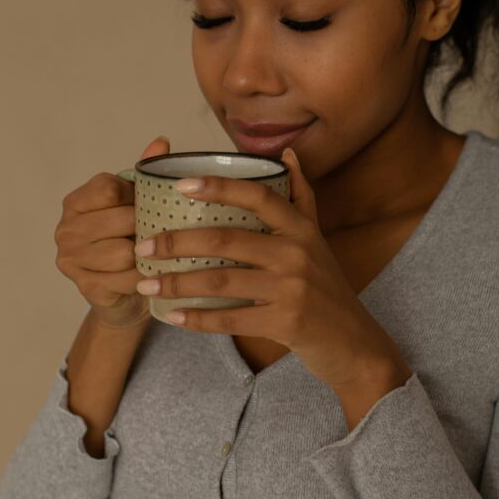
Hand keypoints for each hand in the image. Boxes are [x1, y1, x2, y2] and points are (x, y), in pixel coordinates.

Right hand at [54, 135, 169, 329]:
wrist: (122, 294)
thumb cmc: (130, 241)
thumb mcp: (136, 204)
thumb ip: (145, 175)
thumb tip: (162, 141)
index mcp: (77, 201)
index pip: (111, 189)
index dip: (138, 198)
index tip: (148, 207)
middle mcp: (66, 228)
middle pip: (121, 220)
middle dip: (147, 228)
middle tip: (160, 234)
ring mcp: (71, 259)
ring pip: (124, 252)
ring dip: (147, 256)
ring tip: (155, 256)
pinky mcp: (84, 287)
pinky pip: (127, 279)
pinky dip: (145, 278)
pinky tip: (151, 276)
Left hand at [134, 147, 402, 389]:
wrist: (355, 344)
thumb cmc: (329, 290)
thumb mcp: (318, 240)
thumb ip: (302, 197)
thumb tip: (288, 154)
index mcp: (301, 229)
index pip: (257, 196)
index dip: (218, 187)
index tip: (180, 185)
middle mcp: (297, 254)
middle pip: (225, 240)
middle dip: (177, 242)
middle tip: (143, 245)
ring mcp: (292, 289)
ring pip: (221, 281)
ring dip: (177, 283)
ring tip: (146, 282)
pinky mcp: (285, 323)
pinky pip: (230, 319)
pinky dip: (197, 319)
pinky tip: (172, 317)